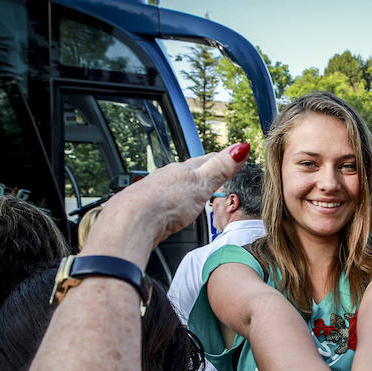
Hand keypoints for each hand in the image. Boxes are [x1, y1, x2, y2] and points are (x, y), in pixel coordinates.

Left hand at [83, 143, 250, 266]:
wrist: (132, 222)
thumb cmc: (164, 203)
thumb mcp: (201, 183)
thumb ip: (220, 167)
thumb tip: (240, 148)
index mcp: (183, 170)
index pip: (208, 159)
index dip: (223, 158)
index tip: (234, 155)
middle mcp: (167, 177)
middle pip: (190, 172)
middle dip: (203, 172)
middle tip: (217, 172)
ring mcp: (155, 192)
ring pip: (175, 186)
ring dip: (186, 187)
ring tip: (197, 192)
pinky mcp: (147, 210)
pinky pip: (164, 202)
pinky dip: (172, 203)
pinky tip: (173, 210)